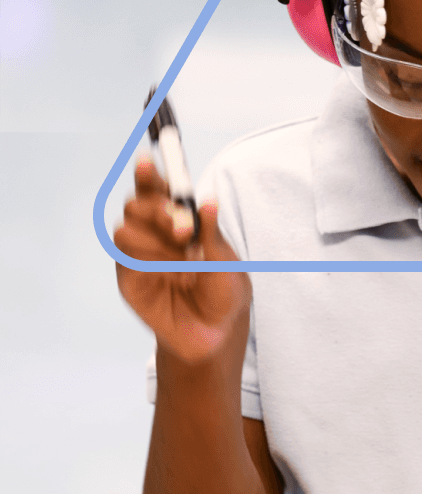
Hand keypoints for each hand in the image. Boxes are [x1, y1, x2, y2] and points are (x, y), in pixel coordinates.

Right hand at [115, 157, 250, 364]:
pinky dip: (147, 257)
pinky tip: (169, 269)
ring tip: (183, 255)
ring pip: (125, 227)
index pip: (156, 189)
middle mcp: (155, 233)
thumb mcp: (226, 261)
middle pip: (136, 203)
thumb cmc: (224, 292)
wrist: (217, 333)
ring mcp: (139, 255)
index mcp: (178, 220)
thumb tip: (207, 201)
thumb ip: (212, 233)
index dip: (149, 173)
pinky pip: (124, 255)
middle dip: (159, 209)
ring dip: (155, 237)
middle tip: (185, 228)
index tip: (148, 160)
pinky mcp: (129, 277)